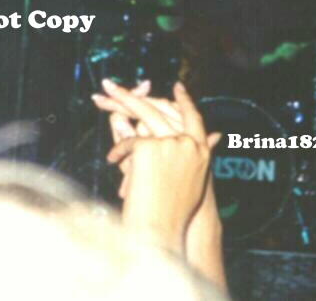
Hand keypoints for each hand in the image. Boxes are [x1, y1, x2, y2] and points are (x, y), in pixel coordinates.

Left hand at [97, 80, 212, 254]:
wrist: (163, 232)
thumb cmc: (174, 213)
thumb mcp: (188, 182)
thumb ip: (191, 156)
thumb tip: (213, 135)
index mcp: (202, 151)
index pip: (194, 117)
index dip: (184, 101)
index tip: (178, 87)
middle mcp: (189, 143)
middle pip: (162, 108)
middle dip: (139, 93)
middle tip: (123, 84)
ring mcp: (170, 143)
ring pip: (142, 114)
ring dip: (120, 100)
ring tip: (103, 93)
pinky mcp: (149, 147)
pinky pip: (128, 141)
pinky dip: (118, 151)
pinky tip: (113, 160)